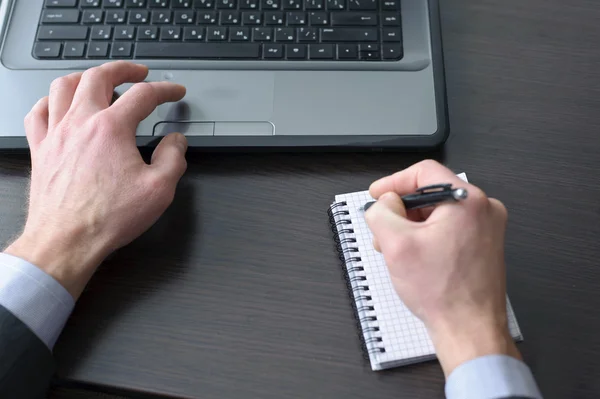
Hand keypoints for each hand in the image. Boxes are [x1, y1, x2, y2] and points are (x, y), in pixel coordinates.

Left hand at [4, 61, 186, 299]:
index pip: (143, 95)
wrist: (66, 241)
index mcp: (111, 129)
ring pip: (63, 85)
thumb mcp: (159, 190)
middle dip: (123, 69)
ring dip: (85, 76)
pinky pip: (38, 112)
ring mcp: (56, 134)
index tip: (175, 92)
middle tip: (138, 72)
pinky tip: (58, 104)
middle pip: (99, 77)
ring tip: (99, 79)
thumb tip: (176, 141)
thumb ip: (174, 158)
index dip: (165, 90)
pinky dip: (50, 100)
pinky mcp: (40, 149)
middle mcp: (81, 123)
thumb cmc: (107, 218)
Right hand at [365, 160, 519, 375]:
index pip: (424, 172)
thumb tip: (384, 203)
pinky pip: (449, 228)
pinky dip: (428, 236)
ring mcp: (487, 228)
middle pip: (431, 193)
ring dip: (412, 225)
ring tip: (396, 250)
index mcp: (467, 201)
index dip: (394, 182)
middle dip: (401, 210)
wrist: (469, 329)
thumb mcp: (396, 244)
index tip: (377, 196)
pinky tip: (414, 257)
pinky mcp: (484, 245)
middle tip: (383, 230)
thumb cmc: (442, 292)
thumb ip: (382, 212)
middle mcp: (483, 209)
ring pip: (439, 212)